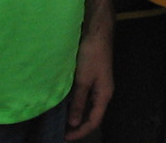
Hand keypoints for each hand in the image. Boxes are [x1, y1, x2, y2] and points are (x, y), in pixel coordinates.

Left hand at [65, 19, 112, 139]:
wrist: (96, 32)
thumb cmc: (91, 55)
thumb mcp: (83, 80)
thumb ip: (79, 102)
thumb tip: (74, 123)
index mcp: (104, 95)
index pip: (94, 121)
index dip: (80, 132)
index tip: (65, 138)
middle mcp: (102, 92)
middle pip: (91, 115)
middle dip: (77, 126)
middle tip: (61, 132)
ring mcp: (97, 84)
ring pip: (86, 106)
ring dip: (75, 114)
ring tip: (61, 121)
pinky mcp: (90, 77)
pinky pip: (83, 96)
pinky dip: (74, 103)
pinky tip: (64, 103)